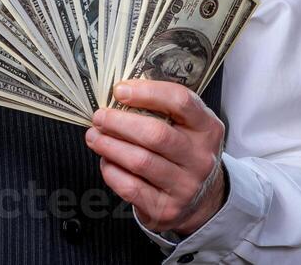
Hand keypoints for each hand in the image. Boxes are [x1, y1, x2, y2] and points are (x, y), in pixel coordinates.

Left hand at [85, 79, 226, 235]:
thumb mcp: (186, 125)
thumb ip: (160, 107)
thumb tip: (118, 93)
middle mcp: (200, 157)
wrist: (201, 200)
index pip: (180, 101)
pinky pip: (131, 187)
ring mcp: (186, 186)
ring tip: (94, 136)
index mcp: (207, 127)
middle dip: (119, 122)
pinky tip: (106, 161)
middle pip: (156, 134)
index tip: (120, 90)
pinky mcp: (167, 209)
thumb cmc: (183, 150)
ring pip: (140, 161)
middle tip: (99, 116)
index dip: (147, 92)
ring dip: (109, 145)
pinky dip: (112, 171)